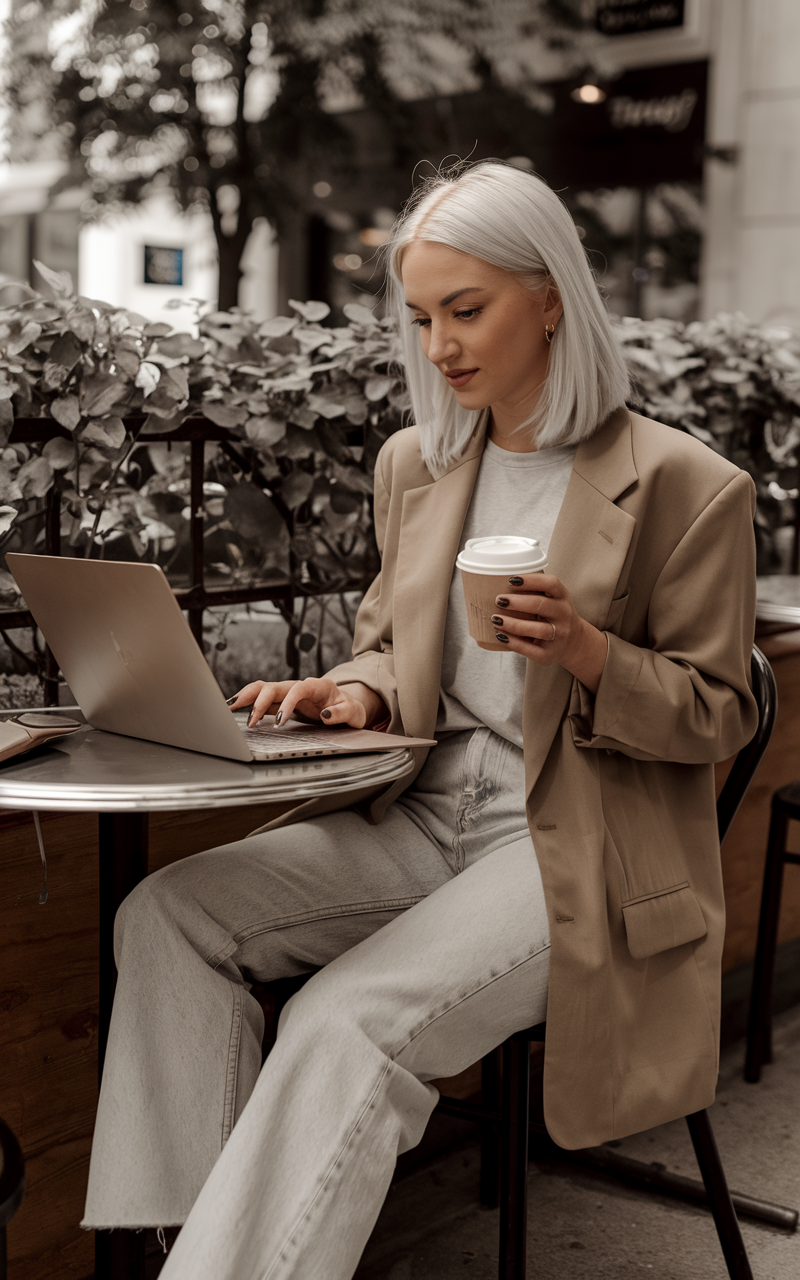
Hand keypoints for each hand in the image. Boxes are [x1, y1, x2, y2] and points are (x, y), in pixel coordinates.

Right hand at [228, 678, 379, 728]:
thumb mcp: (354, 713)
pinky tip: (234, 708)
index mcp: (317, 686)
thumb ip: (342, 713)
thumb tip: (327, 715)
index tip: (279, 722)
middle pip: (273, 686)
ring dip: (247, 698)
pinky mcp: (281, 700)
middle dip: (259, 701)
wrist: (346, 707)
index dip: (286, 704)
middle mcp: (299, 686)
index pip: (297, 689)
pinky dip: (247, 701)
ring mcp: (288, 692)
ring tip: (231, 709)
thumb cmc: (350, 709)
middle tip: (250, 722)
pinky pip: (261, 698)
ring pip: (263, 688)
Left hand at [489, 572, 607, 693]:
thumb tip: (498, 586)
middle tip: (499, 600)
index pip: (551, 584)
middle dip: (517, 602)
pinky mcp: (549, 654)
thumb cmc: (553, 616)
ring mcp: (559, 635)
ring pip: (537, 629)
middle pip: (541, 605)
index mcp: (563, 597)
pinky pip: (530, 649)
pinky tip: (501, 635)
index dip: (531, 580)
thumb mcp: (552, 600)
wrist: (573, 643)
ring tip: (496, 619)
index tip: (511, 580)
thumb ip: (534, 593)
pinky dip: (513, 642)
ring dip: (513, 624)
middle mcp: (564, 615)